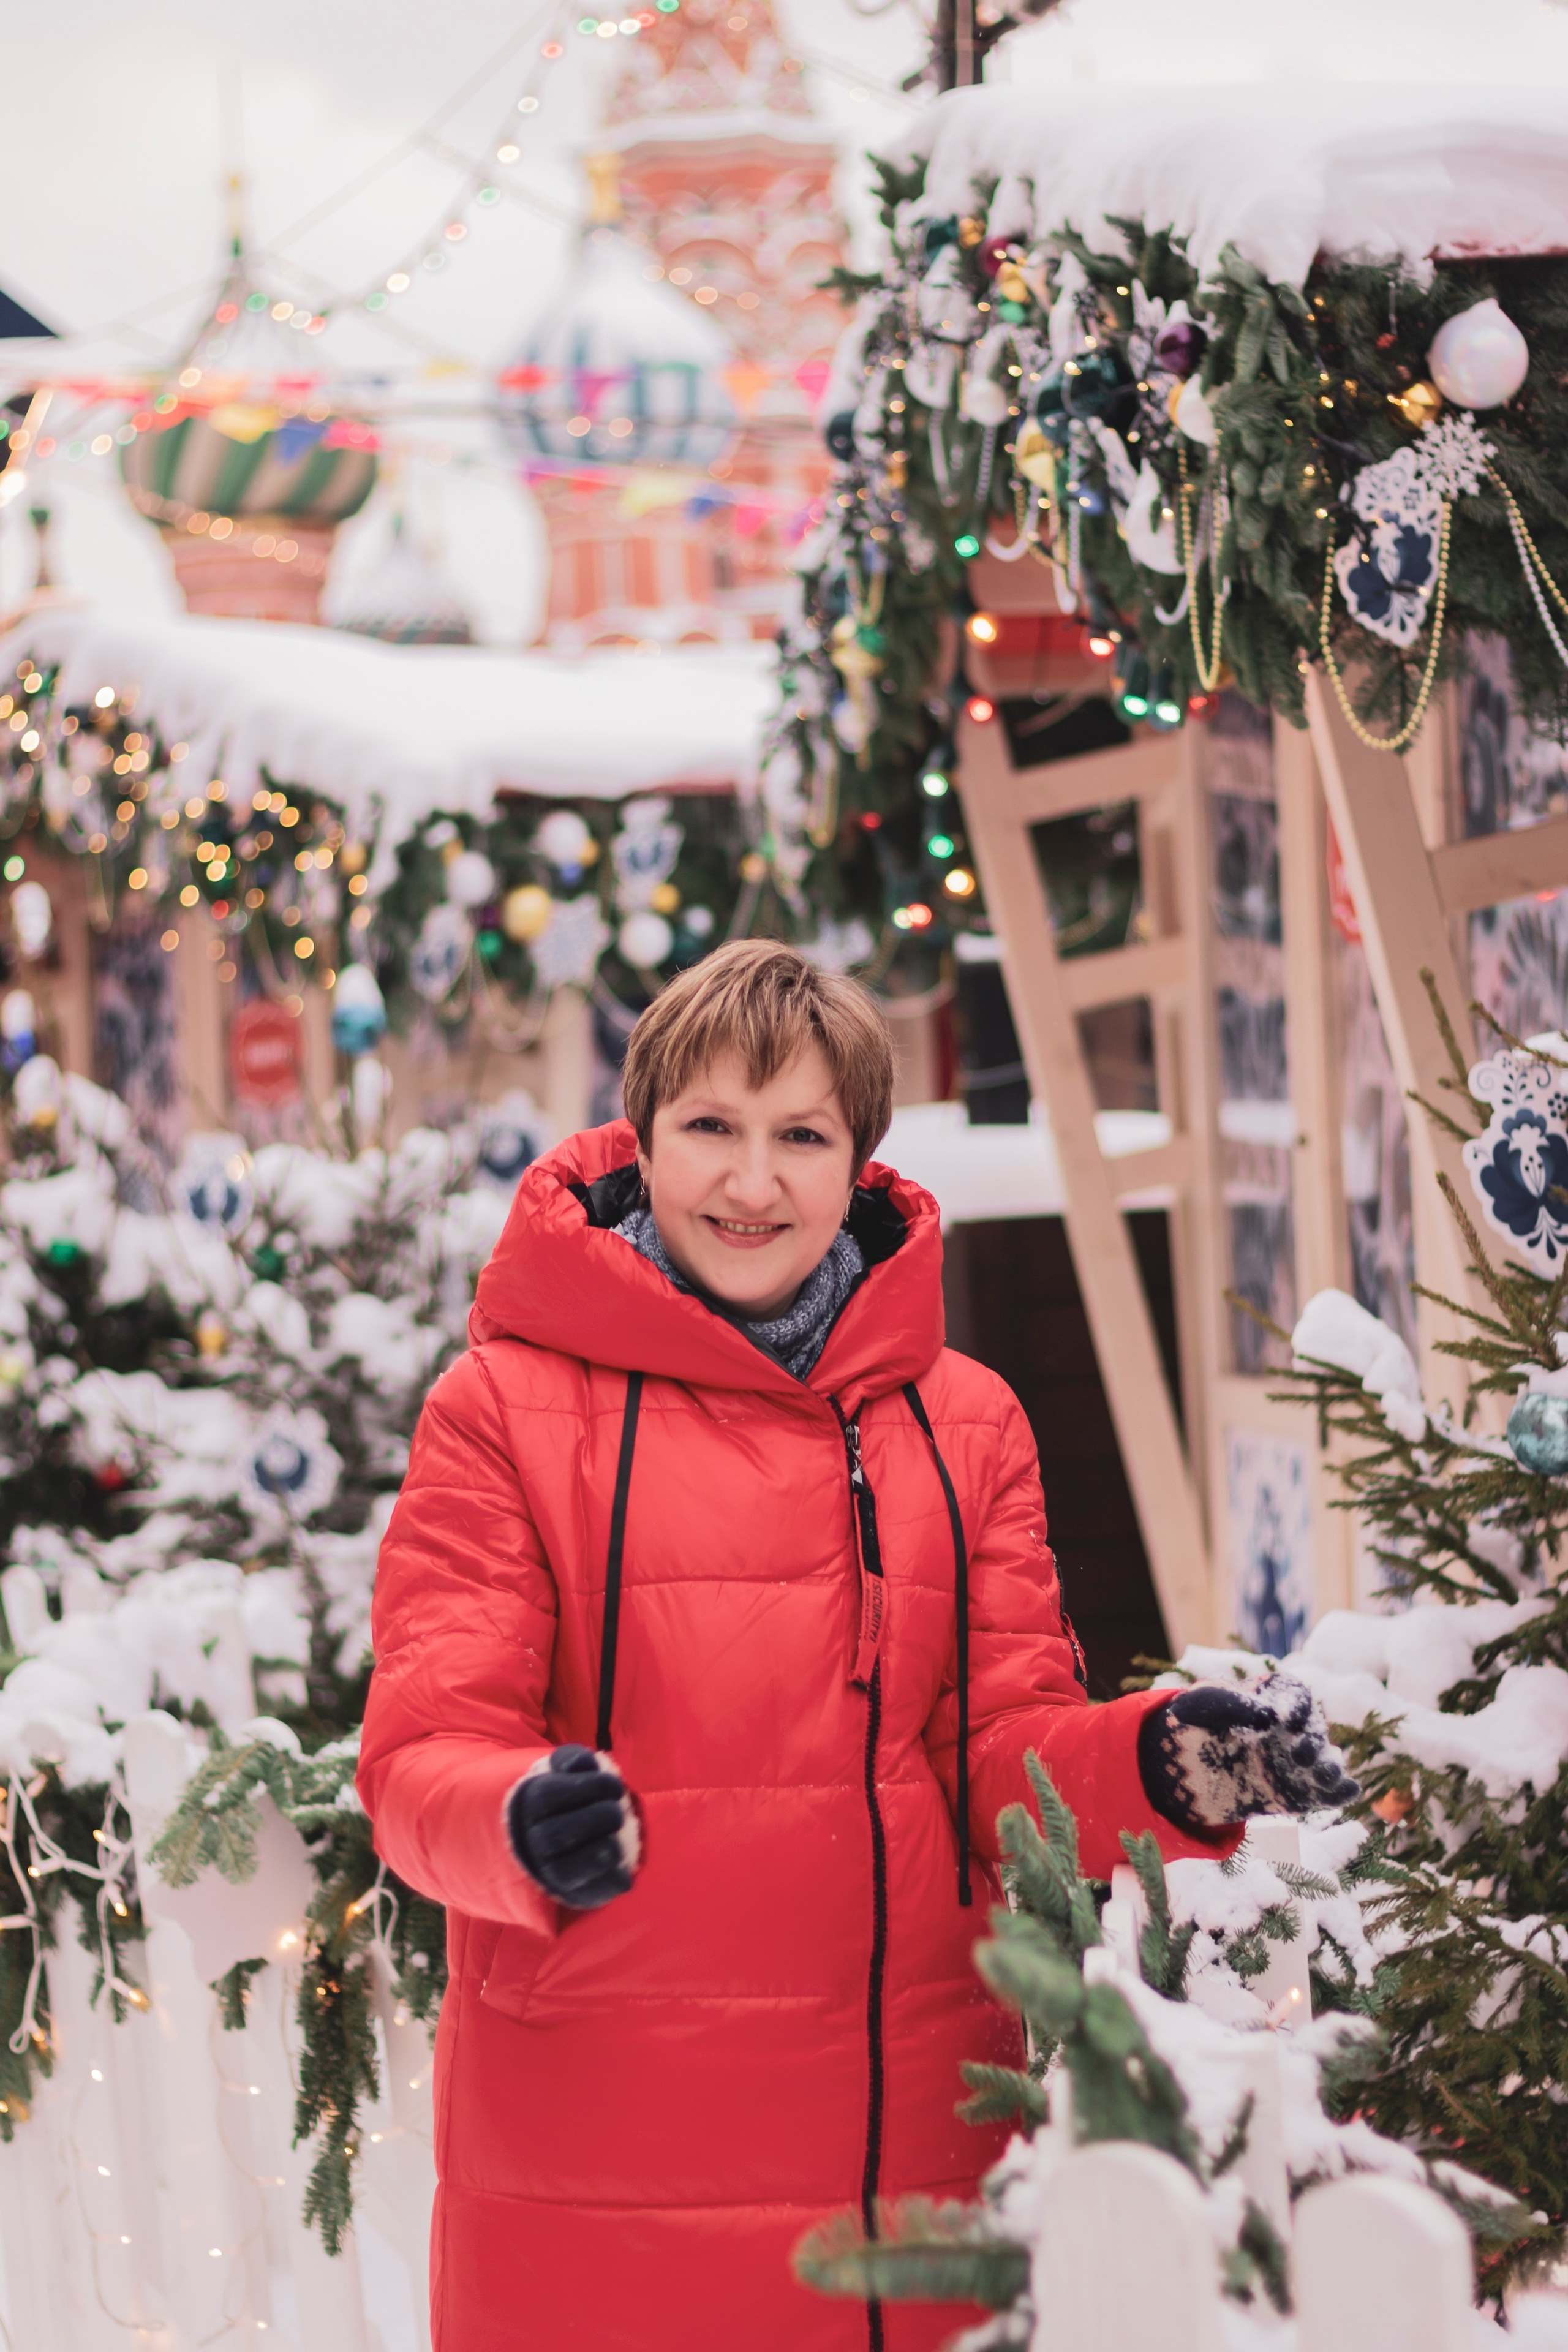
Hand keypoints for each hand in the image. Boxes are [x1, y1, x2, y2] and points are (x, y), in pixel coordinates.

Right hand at [507, 1745, 641, 1909]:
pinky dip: (611, 1881)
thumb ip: (574, 1759)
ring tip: (618, 1837)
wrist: (549, 1838)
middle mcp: (533, 1841)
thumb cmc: (565, 1797)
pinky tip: (625, 1868)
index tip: (616, 1786)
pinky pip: (588, 1893)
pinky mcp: (570, 1893)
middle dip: (597, 1819)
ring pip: (567, 1869)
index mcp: (530, 1805)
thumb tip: (583, 1763)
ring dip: (602, 1852)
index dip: (589, 1788)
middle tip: (618, 1811)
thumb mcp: (564, 1770)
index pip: (549, 1795)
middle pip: (556, 1834)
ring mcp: (548, 1871)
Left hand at [1138, 1671, 1358, 1835]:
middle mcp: (1298, 1727)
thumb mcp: (1207, 1703)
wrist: (1203, 1759)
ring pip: (1328, 1762)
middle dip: (1312, 1742)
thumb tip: (1266, 1716)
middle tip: (1298, 1753)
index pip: (1297, 1695)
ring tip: (1323, 1776)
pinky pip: (1331, 1791)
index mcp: (1278, 1697)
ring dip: (1330, 1769)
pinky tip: (1348, 1792)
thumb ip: (1227, 1704)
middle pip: (1315, 1730)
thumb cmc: (1208, 1719)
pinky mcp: (1307, 1789)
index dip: (1296, 1706)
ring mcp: (1305, 1759)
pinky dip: (1342, 1791)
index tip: (1285, 1720)